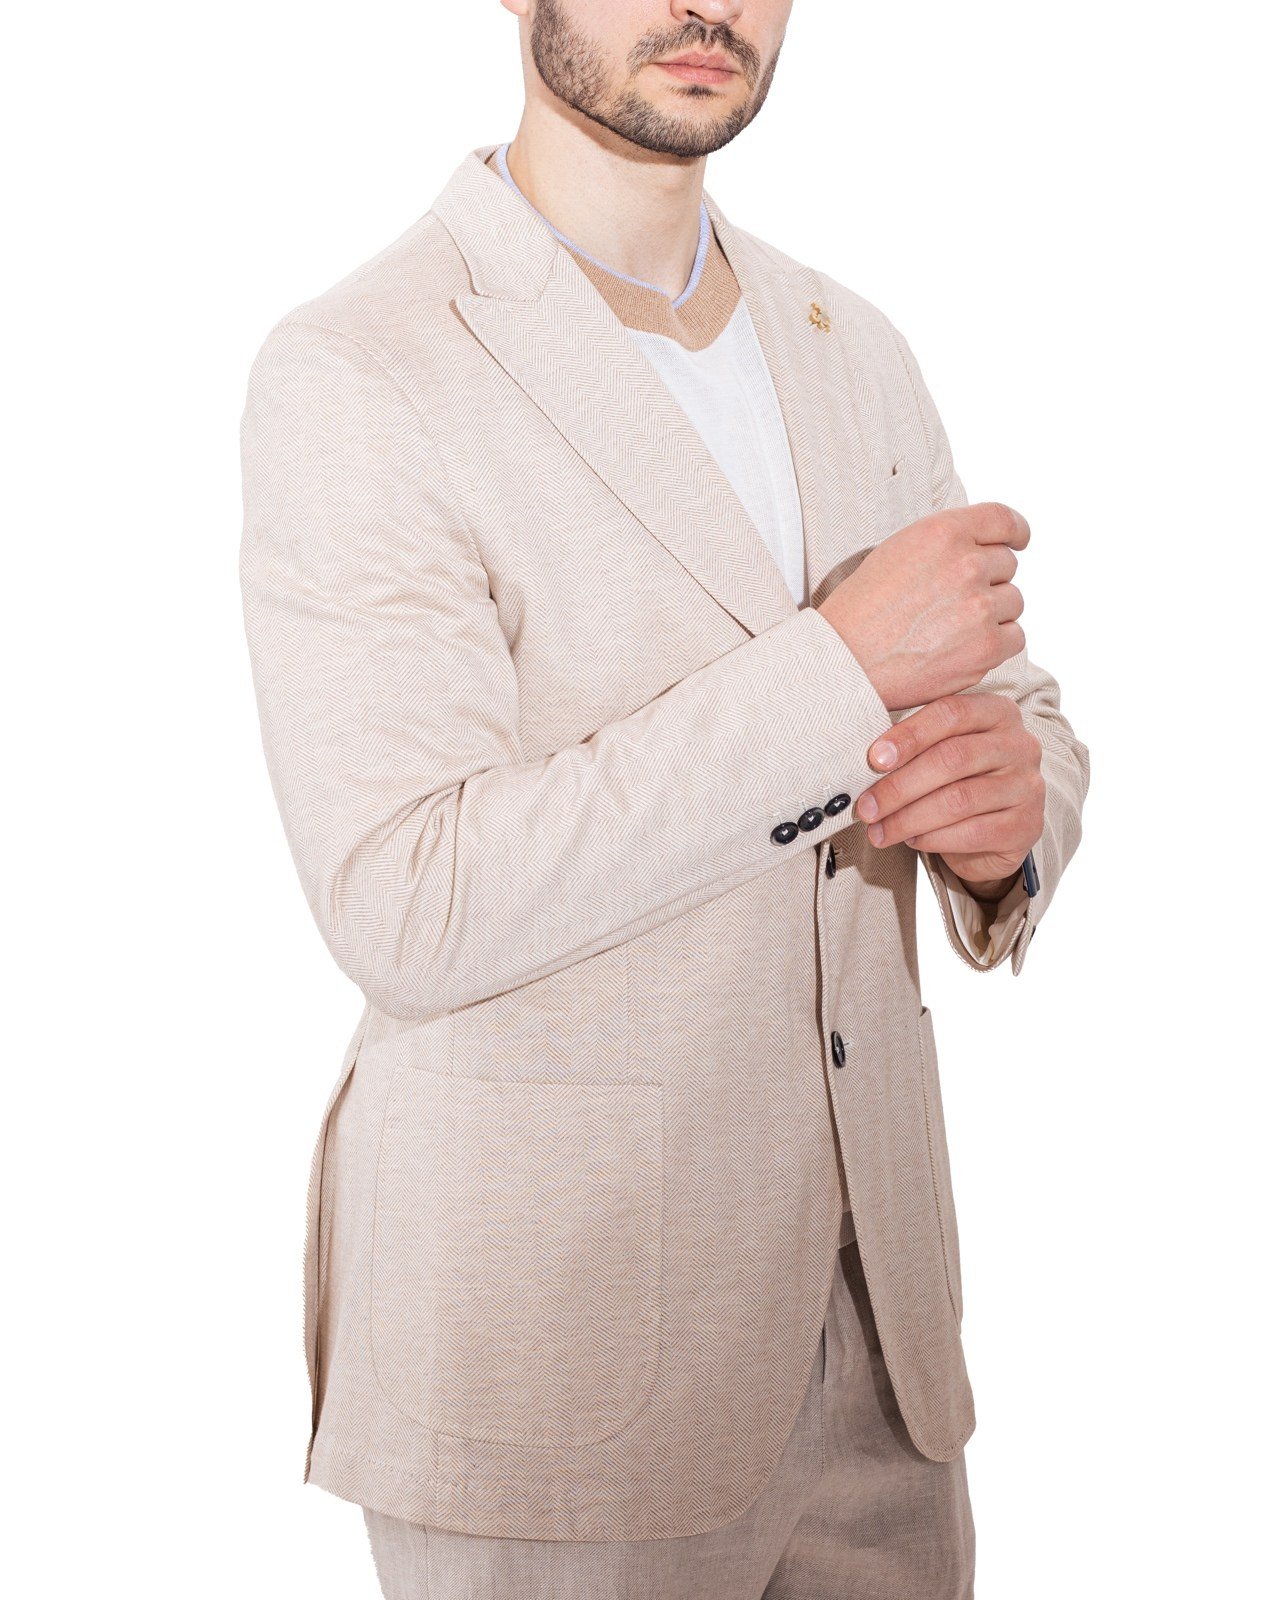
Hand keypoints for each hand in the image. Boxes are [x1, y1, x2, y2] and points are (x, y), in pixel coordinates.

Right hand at [817, 502, 1028, 710]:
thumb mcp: (896, 551)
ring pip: (1012, 602)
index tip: (1018, 541)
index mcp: (942, 533)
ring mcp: (979, 607)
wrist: (844, 660)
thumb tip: (981, 549)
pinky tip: (964, 648)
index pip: (1003, 521)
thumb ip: (944, 545)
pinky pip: (1014, 637)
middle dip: (987, 581)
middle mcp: (966, 565)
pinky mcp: (986, 647)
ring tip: (952, 629)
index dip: (1015, 532)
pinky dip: (996, 643)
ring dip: (991, 614)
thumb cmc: (860, 610)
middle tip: (953, 603)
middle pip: (1007, 566)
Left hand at [855, 692, 1043, 890]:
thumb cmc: (959, 782)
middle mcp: (1020, 745)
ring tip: (879, 829)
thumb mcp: (940, 752)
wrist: (995, 832)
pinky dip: (934, 839)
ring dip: (909, 818)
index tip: (874, 759)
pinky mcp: (1027, 826)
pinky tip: (911, 840)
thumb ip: (914, 745)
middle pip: (952, 758)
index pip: (951, 713)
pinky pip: (973, 832)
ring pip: (959, 799)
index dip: (909, 735)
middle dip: (900, 786)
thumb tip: (867, 759)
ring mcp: (1027, 786)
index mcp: (997, 713)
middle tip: (867, 806)